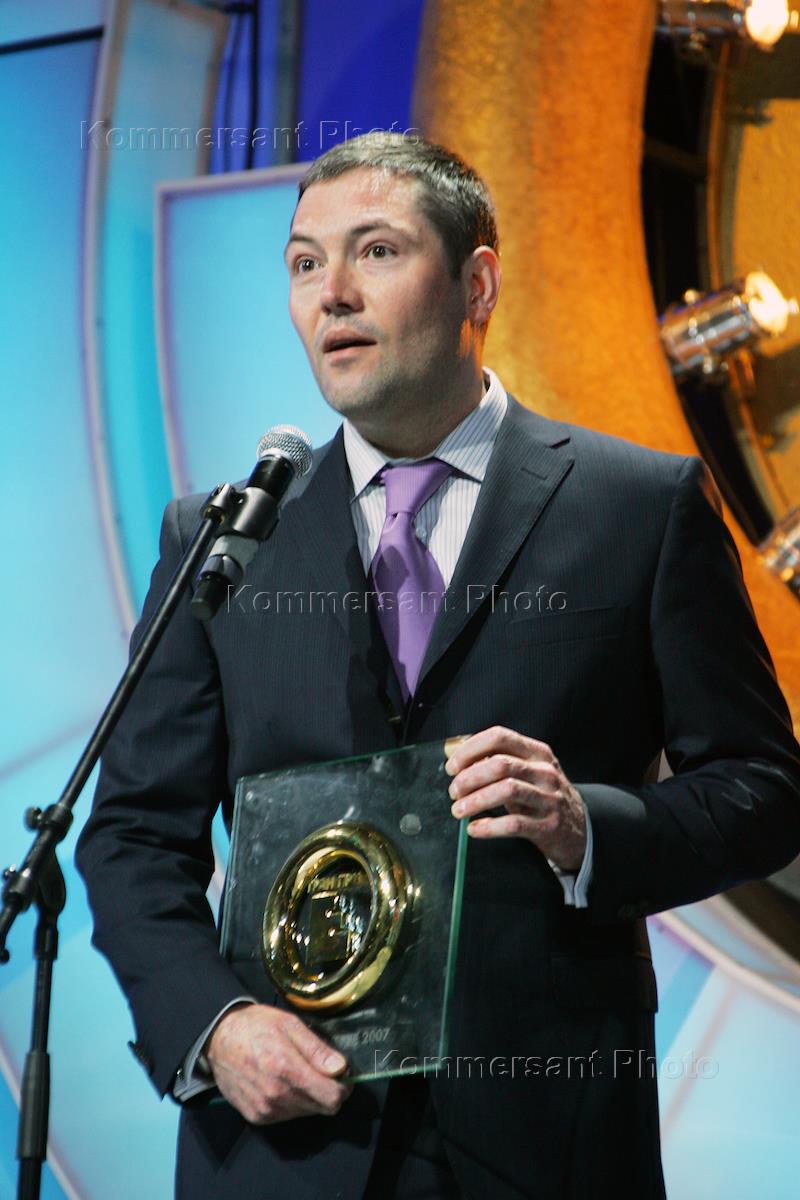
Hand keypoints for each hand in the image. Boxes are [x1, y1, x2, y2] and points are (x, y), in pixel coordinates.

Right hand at [205, 1003, 350, 1124]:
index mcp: (287, 1069)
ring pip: (306, 1113)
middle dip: (328, 1091)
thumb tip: (341, 1068)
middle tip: (320, 1071)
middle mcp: (276, 1095)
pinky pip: (288, 1116)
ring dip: (309, 1097)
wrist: (218, 1039)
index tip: (341, 1075)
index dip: (342, 1087)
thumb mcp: (290, 1024)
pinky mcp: (256, 1117)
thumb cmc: (255, 1026)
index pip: (331, 1097)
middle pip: (322, 1108)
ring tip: (297, 1073)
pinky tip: (283, 1083)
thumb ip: (317, 1049)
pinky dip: (292, 1103)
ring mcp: (265, 1109)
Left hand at [446, 726, 585, 870]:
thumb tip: (459, 760)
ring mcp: (549, 798)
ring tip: (459, 809)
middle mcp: (544, 771)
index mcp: (537, 752)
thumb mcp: (529, 772)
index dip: (471, 749)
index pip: (500, 737)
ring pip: (507, 790)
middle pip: (500, 764)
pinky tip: (474, 829)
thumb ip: (500, 762)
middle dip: (469, 777)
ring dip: (476, 800)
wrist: (579, 828)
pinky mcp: (549, 825)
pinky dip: (489, 827)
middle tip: (454, 791)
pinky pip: (514, 824)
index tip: (452, 765)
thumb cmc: (543, 796)